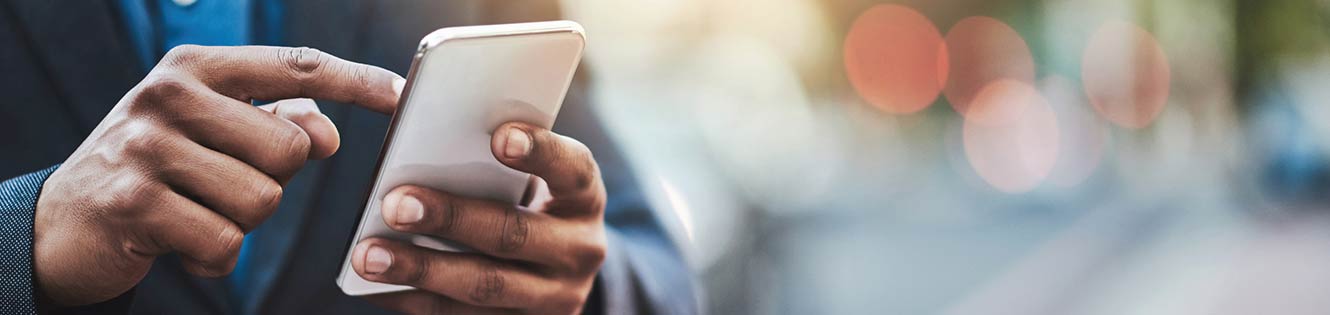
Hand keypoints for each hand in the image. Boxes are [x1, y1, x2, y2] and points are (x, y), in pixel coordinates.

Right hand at [34, 45, 401, 305]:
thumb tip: (327, 131)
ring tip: (197, 209)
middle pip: (288, 148)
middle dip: (272, 180)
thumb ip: (274, 120)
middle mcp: (167, 96)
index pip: (294, 66)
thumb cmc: (157, 167)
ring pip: (262, 200)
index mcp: (195, 67)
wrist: (62, 220)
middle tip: (221, 183)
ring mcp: (145, 148)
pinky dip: (215, 256)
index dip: (356, 81)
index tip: (402, 96)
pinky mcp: (132, 204)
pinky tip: (180, 239)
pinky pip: (225, 243)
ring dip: (241, 221)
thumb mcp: (210, 129)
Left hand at [350, 123, 607, 314]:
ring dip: (422, 270)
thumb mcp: (531, 181)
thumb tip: (421, 142)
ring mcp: (556, 298)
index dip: (540, 152)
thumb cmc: (526, 204)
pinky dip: (415, 301)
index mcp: (585, 198)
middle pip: (513, 234)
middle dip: (451, 219)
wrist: (556, 272)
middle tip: (396, 205)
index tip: (500, 137)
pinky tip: (377, 286)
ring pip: (485, 287)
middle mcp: (580, 251)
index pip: (572, 169)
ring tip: (369, 255)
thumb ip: (493, 163)